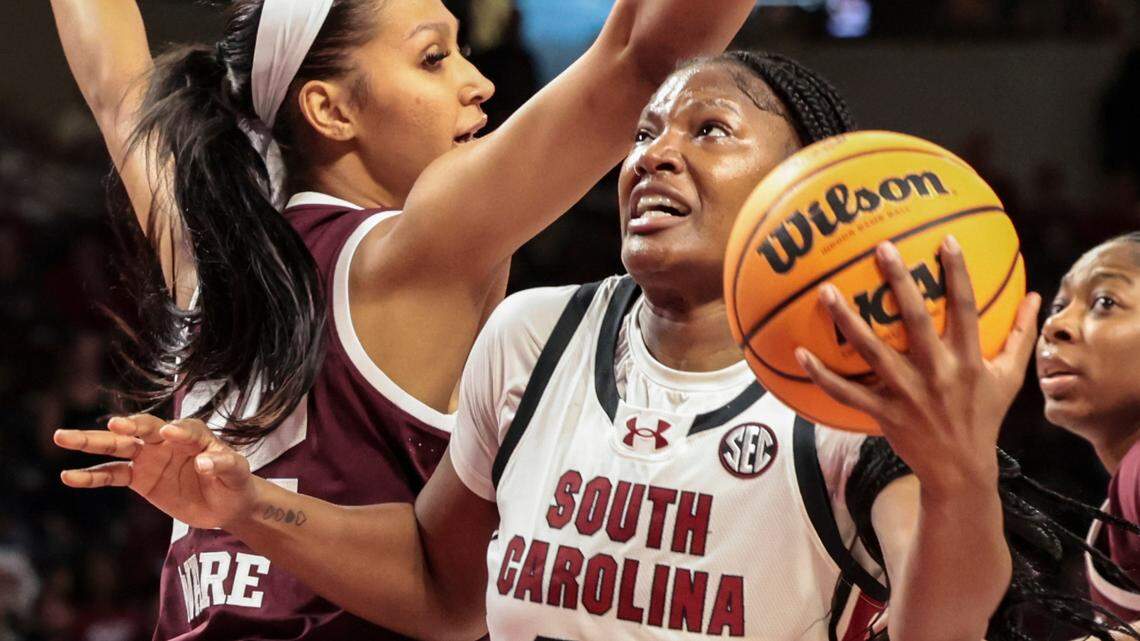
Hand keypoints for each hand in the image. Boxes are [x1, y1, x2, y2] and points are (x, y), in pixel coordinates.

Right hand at [54, 415, 256, 529]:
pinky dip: (91, 476)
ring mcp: (149, 458)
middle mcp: (166, 440)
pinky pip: (111, 476)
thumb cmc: (235, 481)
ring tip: (61, 437)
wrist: (227, 503)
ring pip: (116, 447)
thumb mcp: (237, 472)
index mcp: (194, 434)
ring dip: (91, 442)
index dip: (178, 432)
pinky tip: (69, 476)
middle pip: (140, 429)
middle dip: (124, 425)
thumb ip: (224, 464)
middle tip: (112, 423)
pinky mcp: (139, 479)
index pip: (182, 429)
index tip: (168, 434)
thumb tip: (206, 461)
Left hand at [795, 237, 1040, 491]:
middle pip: (916, 321)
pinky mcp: (884, 413)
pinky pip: (846, 392)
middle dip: (900, 283)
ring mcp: (907, 393)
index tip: (945, 240)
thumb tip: (1035, 295)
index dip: (958, 273)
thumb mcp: (1009, 377)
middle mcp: (937, 373)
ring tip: (826, 291)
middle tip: (881, 248)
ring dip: (848, 321)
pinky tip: (799, 352)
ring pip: (873, 351)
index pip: (966, 308)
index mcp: (968, 360)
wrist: (961, 469)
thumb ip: (1020, 335)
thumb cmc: (983, 416)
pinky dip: (822, 375)